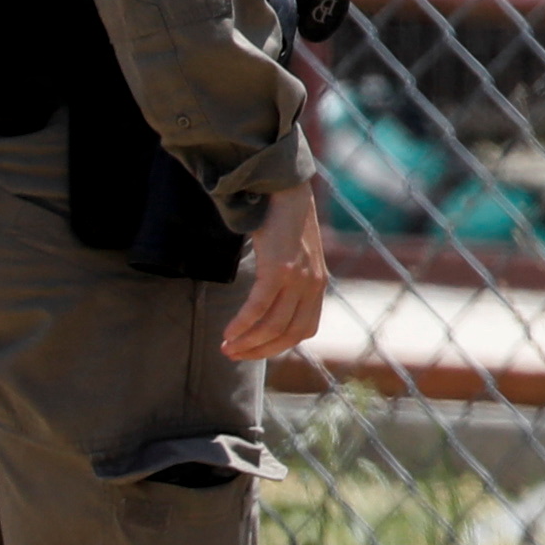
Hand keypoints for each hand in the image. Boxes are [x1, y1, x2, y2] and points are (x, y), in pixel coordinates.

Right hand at [222, 180, 329, 361]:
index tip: (252, 351)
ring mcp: (299, 278)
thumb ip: (287, 281)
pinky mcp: (280, 269)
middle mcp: (314, 285)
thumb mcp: (292, 257)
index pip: (303, 331)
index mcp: (318, 285)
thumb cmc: (283, 222)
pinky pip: (260, 307)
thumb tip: (265, 306)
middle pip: (288, 334)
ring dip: (247, 341)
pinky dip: (243, 323)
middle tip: (232, 354)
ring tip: (226, 346)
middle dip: (259, 350)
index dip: (276, 347)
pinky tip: (229, 331)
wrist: (285, 189)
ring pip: (273, 325)